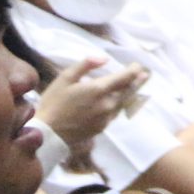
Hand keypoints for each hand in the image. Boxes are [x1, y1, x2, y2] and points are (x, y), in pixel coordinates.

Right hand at [34, 55, 149, 152]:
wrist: (48, 134)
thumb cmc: (53, 102)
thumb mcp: (65, 78)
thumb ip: (85, 65)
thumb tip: (104, 59)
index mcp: (99, 89)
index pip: (124, 78)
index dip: (133, 71)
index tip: (138, 65)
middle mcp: (107, 104)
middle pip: (129, 91)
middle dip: (138, 81)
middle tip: (145, 75)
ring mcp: (106, 118)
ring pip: (124, 103)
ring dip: (131, 93)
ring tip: (137, 86)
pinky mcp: (102, 128)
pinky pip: (115, 113)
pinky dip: (120, 105)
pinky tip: (119, 102)